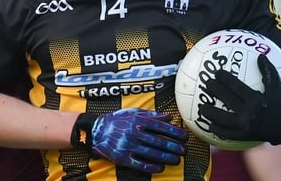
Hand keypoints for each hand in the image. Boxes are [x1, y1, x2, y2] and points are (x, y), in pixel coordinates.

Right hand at [71, 108, 186, 172]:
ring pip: (152, 154)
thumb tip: (169, 117)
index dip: (175, 132)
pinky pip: (139, 164)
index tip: (184, 137)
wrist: (96, 130)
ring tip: (177, 160)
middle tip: (184, 151)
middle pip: (159, 142)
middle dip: (174, 147)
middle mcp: (134, 133)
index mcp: (138, 120)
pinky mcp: (122, 157)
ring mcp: (128, 146)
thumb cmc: (117, 120)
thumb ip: (152, 114)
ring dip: (167, 158)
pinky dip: (151, 167)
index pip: (161, 127)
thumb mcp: (133, 112)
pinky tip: (161, 167)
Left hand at [200, 54, 280, 144]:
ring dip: (210, 113)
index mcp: (256, 100)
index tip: (216, 73)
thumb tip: (260, 56)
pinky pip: (228, 133)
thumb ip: (269, 71)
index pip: (236, 87)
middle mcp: (250, 113)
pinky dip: (218, 130)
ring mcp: (246, 126)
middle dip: (215, 90)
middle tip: (206, 83)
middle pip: (227, 100)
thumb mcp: (277, 86)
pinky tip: (210, 125)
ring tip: (201, 107)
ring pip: (223, 119)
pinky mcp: (245, 136)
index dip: (225, 79)